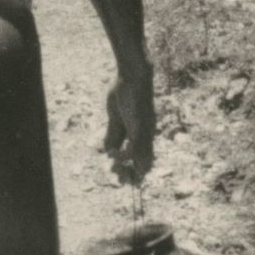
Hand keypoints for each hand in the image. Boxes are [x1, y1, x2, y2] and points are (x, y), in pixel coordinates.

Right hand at [104, 64, 155, 185]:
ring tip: (114, 169)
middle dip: (131, 177)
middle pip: (145, 167)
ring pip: (143, 163)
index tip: (116, 173)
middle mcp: (146, 137)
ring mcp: (145, 133)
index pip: (140, 160)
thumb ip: (113, 133)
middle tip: (117, 178)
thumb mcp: (115, 117)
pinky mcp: (140, 128)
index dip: (130, 170)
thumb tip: (108, 151)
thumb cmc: (124, 92)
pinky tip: (114, 154)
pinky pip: (135, 150)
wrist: (133, 76)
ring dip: (127, 170)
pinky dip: (124, 157)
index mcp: (140, 135)